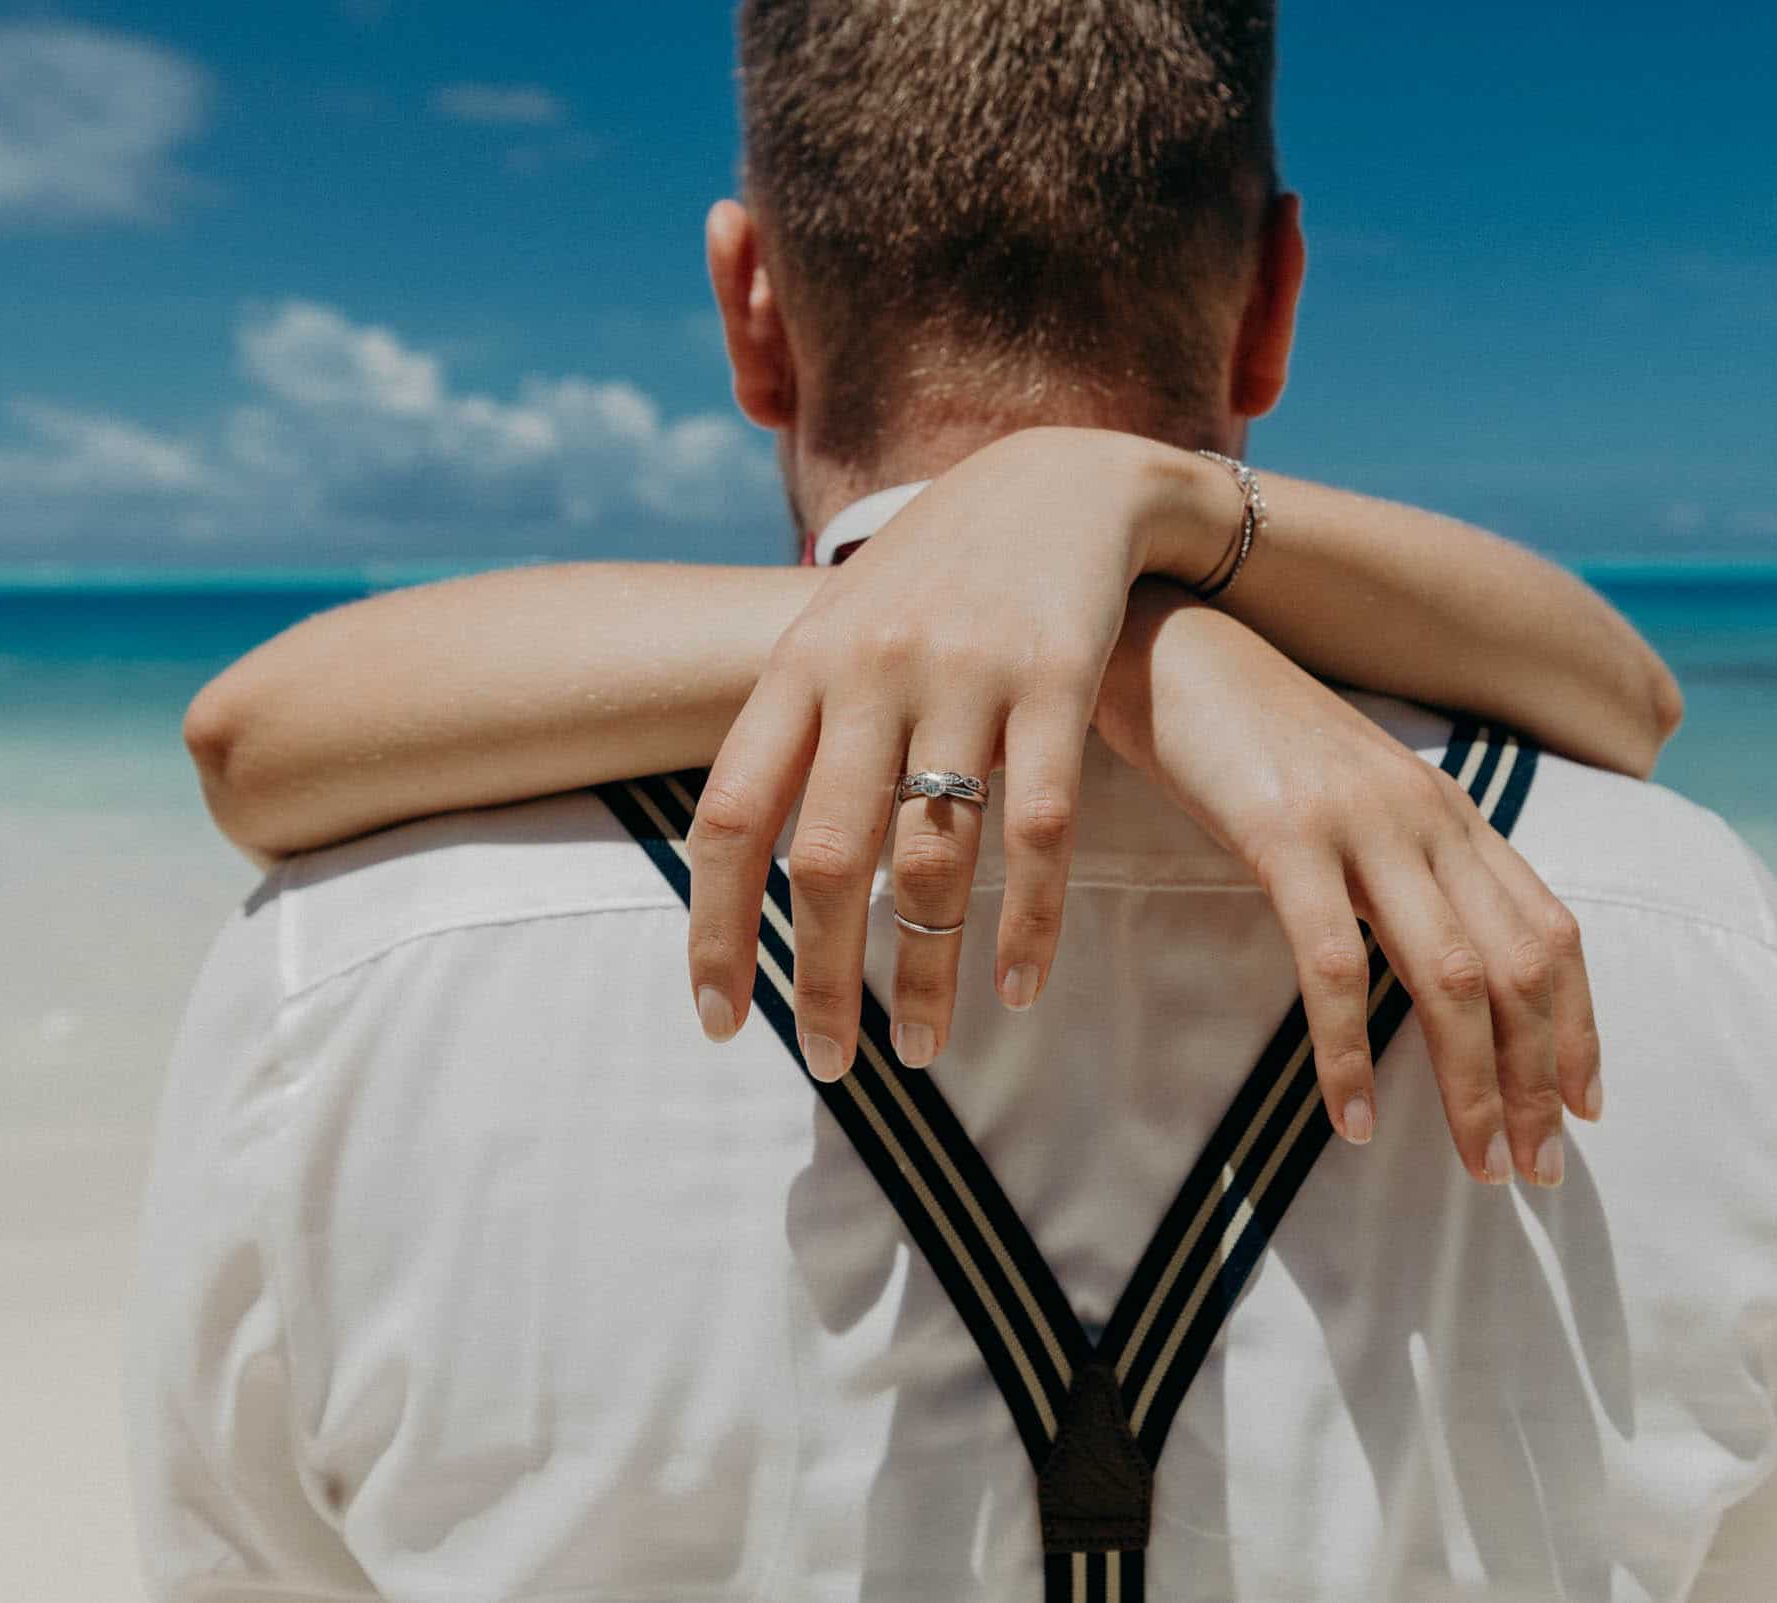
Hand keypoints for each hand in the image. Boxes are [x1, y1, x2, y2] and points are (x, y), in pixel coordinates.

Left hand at [682, 428, 1229, 1078]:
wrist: (1061, 476)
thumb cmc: (935, 573)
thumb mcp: (842, 625)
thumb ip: (795, 725)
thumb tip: (741, 860)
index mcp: (801, 663)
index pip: (732, 816)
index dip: (716, 929)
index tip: (719, 1021)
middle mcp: (872, 669)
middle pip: (826, 857)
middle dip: (820, 979)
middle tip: (830, 1064)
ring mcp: (967, 674)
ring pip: (932, 858)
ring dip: (923, 969)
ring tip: (920, 1047)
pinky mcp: (1058, 681)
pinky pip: (1040, 829)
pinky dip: (1029, 921)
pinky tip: (1020, 986)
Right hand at [1096, 582, 1600, 1185]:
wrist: (1167, 637)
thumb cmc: (1246, 731)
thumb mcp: (1345, 794)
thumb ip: (1393, 862)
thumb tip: (1424, 958)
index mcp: (1449, 810)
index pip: (1552, 930)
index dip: (1580, 1025)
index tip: (1582, 1108)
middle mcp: (1428, 816)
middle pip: (1521, 968)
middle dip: (1536, 1081)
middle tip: (1534, 1171)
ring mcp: (1362, 824)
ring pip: (1453, 977)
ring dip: (1470, 1084)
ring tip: (1476, 1167)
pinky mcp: (1285, 834)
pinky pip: (1335, 965)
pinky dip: (1351, 1055)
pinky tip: (1352, 1118)